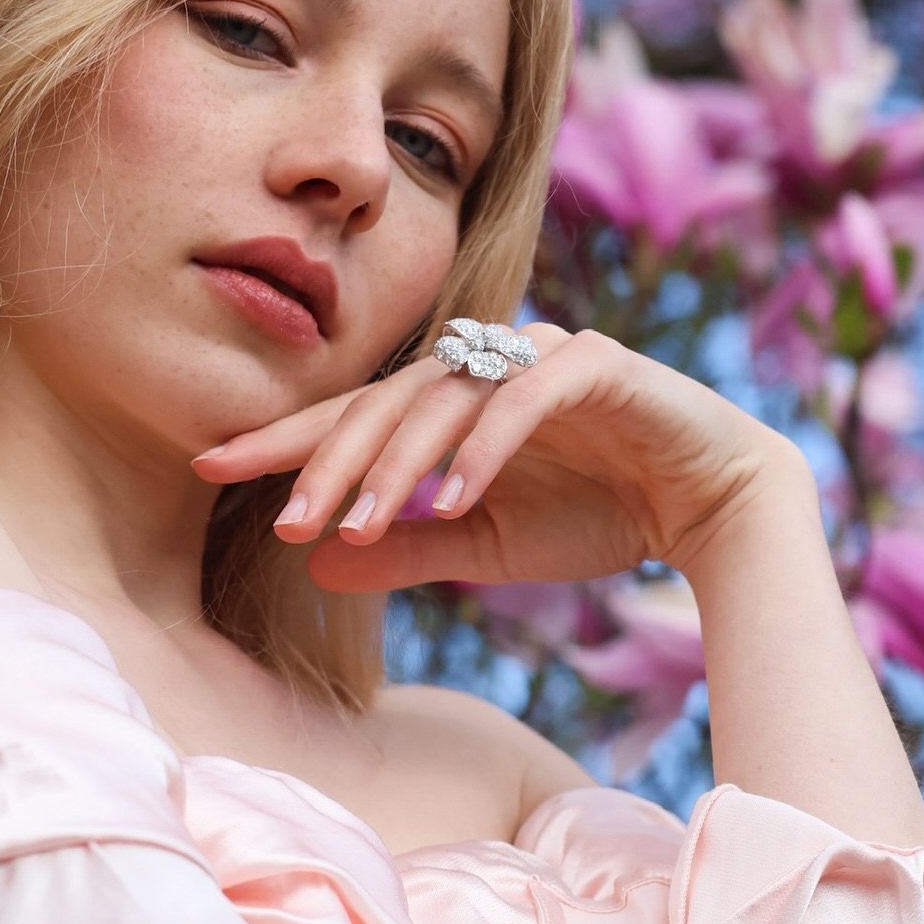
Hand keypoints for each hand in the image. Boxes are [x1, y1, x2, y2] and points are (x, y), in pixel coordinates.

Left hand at [190, 325, 807, 593]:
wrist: (714, 505)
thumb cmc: (596, 514)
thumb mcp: (480, 545)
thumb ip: (402, 547)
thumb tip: (315, 567)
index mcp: (451, 403)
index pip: (353, 416)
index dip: (283, 441)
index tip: (208, 466)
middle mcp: (485, 365)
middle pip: (385, 399)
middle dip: (327, 460)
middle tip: (283, 521)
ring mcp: (540, 356)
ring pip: (444, 394)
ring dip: (395, 463)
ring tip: (351, 524)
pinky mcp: (598, 365)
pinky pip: (527, 396)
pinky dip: (487, 447)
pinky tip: (451, 501)